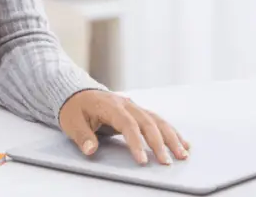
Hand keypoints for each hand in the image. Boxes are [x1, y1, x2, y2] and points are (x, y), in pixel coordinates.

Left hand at [59, 90, 189, 164]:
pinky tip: (183, 143)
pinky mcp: (138, 111)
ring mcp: (134, 106)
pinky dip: (171, 132)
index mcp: (111, 106)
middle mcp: (126, 104)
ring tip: (182, 154)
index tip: (143, 160)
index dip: (136, 142)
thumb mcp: (72, 122)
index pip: (127, 124)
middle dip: (160, 143)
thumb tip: (91, 150)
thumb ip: (83, 136)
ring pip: (157, 120)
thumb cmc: (74, 109)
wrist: (76, 93)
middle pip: (148, 122)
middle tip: (167, 162)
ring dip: (171, 137)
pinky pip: (158, 121)